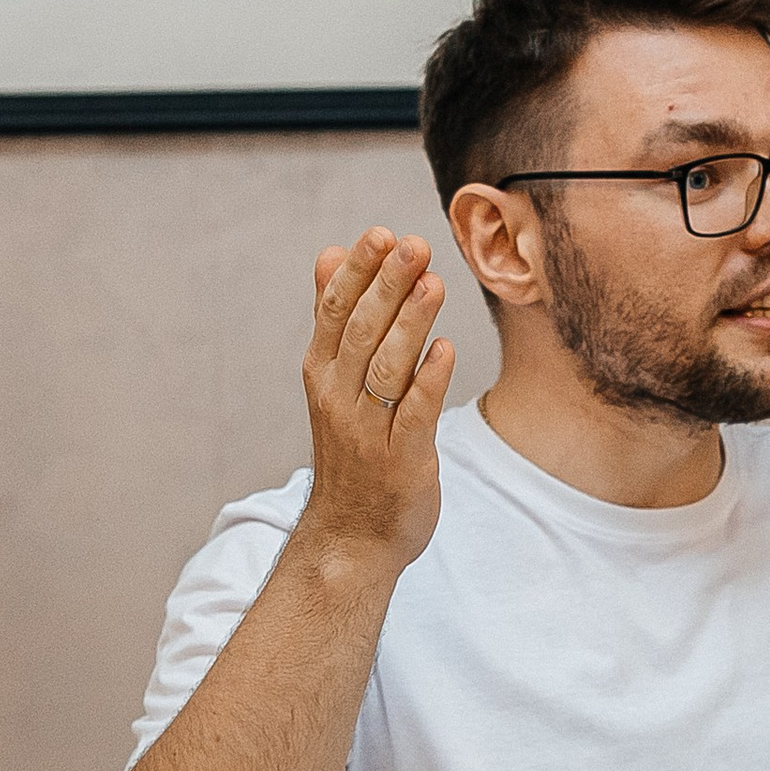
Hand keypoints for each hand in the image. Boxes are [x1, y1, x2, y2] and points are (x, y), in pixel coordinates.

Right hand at [298, 226, 455, 576]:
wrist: (352, 536)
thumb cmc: (351, 450)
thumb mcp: (332, 380)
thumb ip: (334, 318)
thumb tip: (328, 253)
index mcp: (323, 374)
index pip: (336, 313)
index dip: (357, 272)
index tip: (381, 234)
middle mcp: (339, 399)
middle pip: (362, 333)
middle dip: (387, 286)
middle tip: (414, 245)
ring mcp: (368, 432)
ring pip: (387, 369)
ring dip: (411, 325)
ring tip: (434, 283)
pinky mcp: (401, 461)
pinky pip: (414, 417)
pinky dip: (428, 382)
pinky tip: (446, 350)